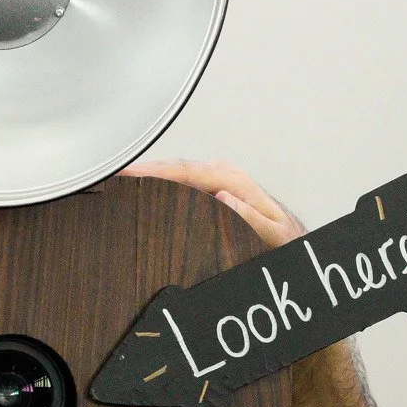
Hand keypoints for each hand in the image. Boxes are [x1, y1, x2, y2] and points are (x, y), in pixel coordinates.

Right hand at [124, 158, 305, 249]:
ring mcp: (220, 178)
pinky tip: (150, 183)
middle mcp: (227, 175)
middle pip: (179, 167)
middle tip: (114, 173)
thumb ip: (250, 216)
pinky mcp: (217, 185)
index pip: (189, 173)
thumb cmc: (283, 239)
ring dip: (154, 172)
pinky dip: (166, 179)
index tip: (131, 173)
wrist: (293, 239)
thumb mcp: (273, 233)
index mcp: (237, 183)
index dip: (157, 172)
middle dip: (147, 168)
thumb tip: (223, 196)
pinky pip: (186, 178)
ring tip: (123, 176)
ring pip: (180, 170)